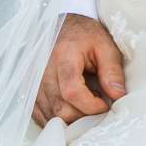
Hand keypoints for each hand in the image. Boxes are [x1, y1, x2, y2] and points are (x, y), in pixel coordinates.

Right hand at [32, 13, 127, 127]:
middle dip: (83, 115)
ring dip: (71, 119)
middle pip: (60, 108)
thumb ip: (112, 70)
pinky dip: (56, 119)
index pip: (72, 91)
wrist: (61, 26)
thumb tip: (117, 96)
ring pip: (49, 115)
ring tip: (83, 103)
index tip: (105, 104)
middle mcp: (42, 69)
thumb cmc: (84, 35)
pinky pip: (39, 116)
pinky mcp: (28, 90)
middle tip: (96, 104)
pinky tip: (70, 109)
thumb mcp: (105, 45)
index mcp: (63, 55)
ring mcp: (32, 81)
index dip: (91, 105)